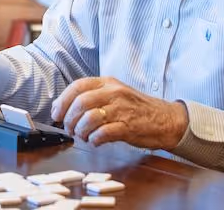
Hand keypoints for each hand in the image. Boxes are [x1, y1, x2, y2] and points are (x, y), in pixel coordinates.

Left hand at [51, 76, 188, 149]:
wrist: (166, 119)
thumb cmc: (137, 108)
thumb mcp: (115, 94)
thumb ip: (93, 97)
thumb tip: (63, 107)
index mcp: (108, 83)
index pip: (78, 86)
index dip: (62, 101)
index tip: (57, 114)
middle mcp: (114, 93)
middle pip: (80, 103)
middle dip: (69, 119)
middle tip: (69, 129)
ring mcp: (121, 109)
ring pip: (90, 118)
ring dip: (80, 131)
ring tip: (83, 136)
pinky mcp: (128, 127)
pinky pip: (103, 133)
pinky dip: (94, 139)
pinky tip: (95, 141)